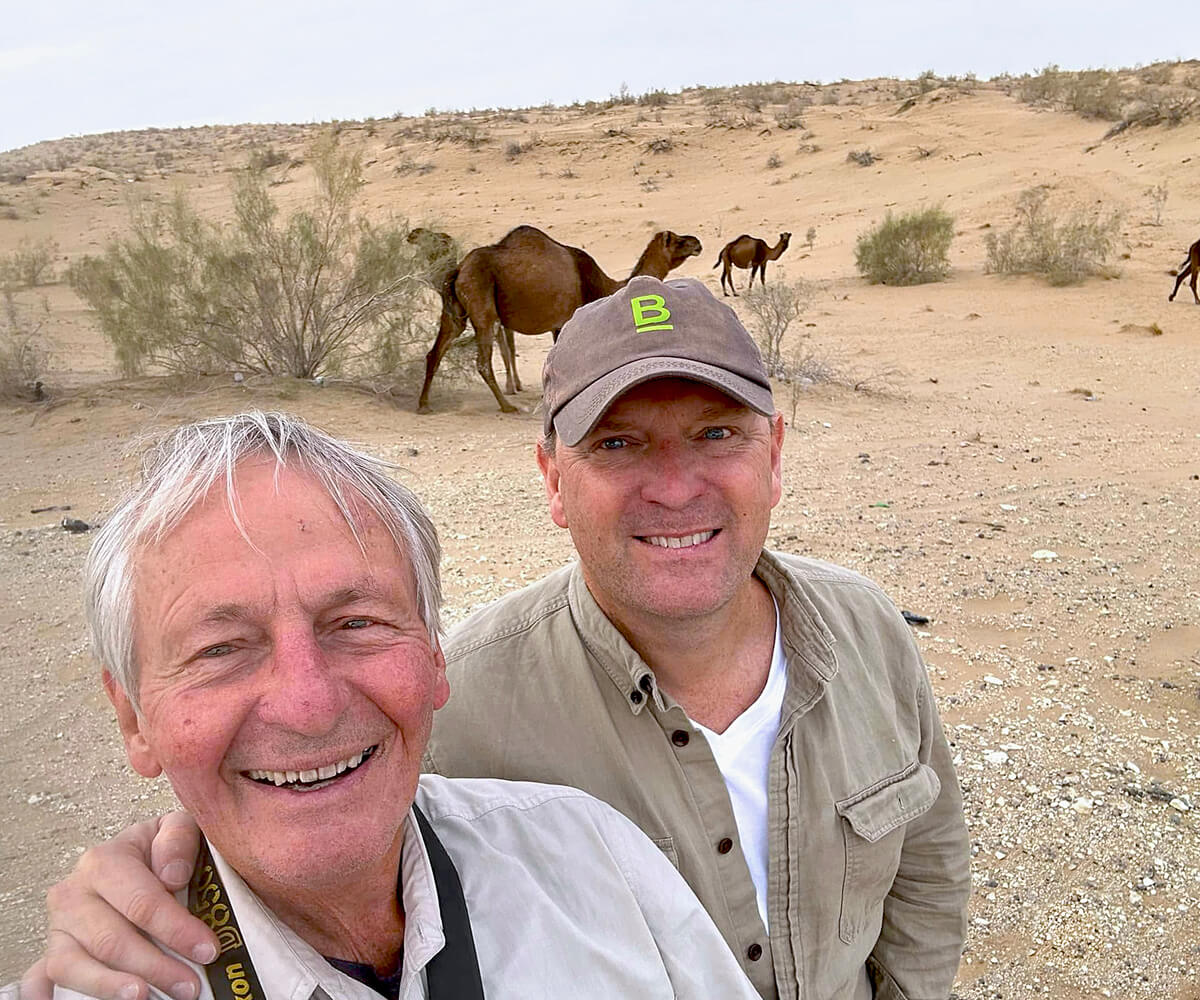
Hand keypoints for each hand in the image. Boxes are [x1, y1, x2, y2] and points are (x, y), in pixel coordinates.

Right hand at [42, 813, 215, 999]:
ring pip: (73, 964)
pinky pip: (39, 977)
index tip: (206, 949)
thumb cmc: (156, 849)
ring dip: (109, 986)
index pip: (142, 902)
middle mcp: (74, 894)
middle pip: (111, 940)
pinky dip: (45, 994)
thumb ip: (178, 839)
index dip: (176, 928)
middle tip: (188, 985)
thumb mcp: (176, 827)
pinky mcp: (52, 951)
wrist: (132, 855)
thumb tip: (172, 875)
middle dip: (154, 967)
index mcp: (104, 862)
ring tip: (142, 996)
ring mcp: (59, 927)